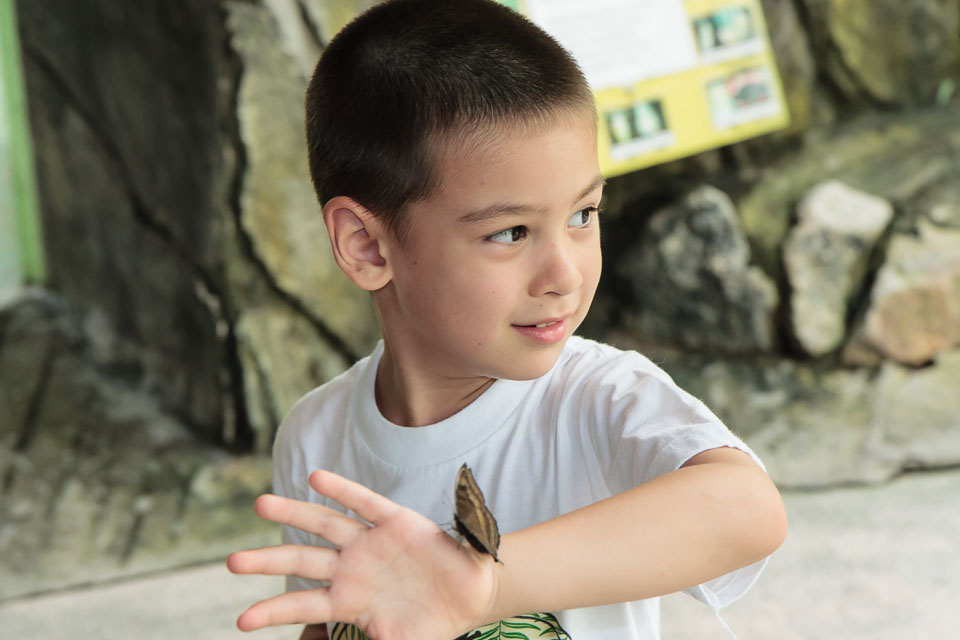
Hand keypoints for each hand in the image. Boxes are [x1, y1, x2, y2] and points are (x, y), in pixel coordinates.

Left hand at [227, 470, 497, 638]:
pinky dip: (342, 490)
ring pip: (324, 524)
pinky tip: (316, 479)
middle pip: (302, 559)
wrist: (469, 598)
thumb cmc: (429, 625)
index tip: (242, 621)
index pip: (302, 603)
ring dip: (294, 513)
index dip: (274, 610)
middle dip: (267, 561)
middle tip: (231, 562)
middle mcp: (352, 567)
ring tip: (260, 504)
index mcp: (348, 599)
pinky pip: (365, 503)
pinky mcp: (396, 521)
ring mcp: (371, 541)